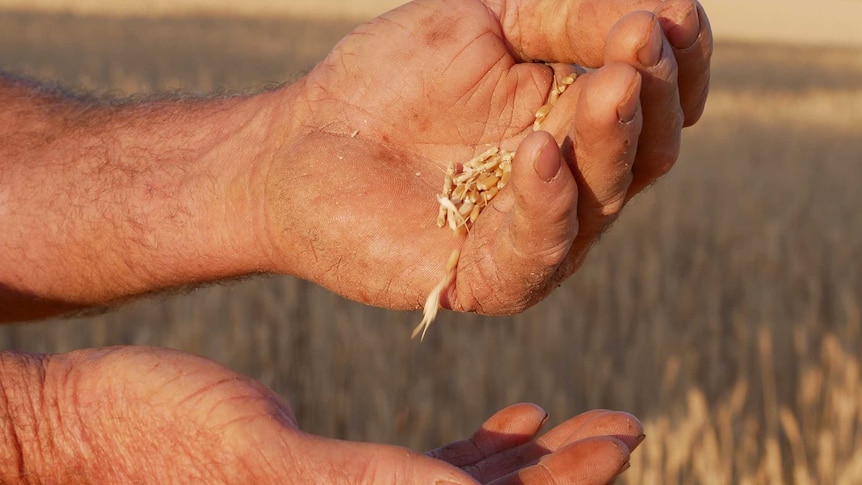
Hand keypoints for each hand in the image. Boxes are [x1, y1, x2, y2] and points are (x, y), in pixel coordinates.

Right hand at [1, 347, 643, 483]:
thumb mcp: (261, 461)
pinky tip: (516, 416)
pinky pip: (425, 474)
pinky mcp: (335, 476)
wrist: (85, 424)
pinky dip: (476, 451)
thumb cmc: (149, 440)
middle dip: (564, 475)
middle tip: (623, 427)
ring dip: (532, 461)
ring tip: (584, 422)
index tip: (621, 440)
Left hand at [263, 0, 712, 314]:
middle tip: (640, 45)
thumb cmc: (390, 77)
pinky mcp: (491, 276)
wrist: (303, 142)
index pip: (655, 97)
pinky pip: (539, 248)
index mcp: (573, 114)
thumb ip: (567, 17)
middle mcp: (570, 178)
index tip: (672, 19)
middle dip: (650, 95)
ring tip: (610, 83)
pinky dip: (547, 202)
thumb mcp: (484, 21)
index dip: (679, 62)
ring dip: (611, 140)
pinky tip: (536, 152)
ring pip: (604, 197)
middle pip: (644, 149)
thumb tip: (661, 11)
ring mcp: (536, 231)